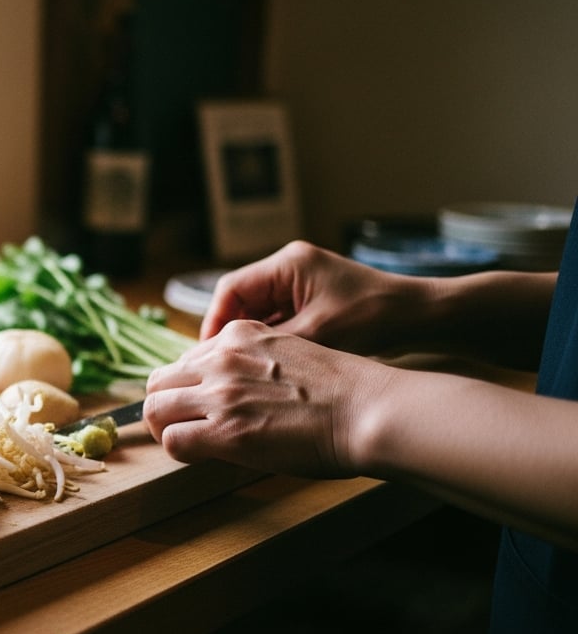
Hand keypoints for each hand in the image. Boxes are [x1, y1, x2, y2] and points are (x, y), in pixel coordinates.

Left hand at [144, 319, 397, 477]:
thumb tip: (230, 388)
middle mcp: (223, 358)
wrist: (369, 409)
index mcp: (240, 334)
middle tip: (182, 425)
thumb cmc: (343, 389)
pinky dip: (179, 450)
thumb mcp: (289, 351)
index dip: (188, 387)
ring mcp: (221, 393)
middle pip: (158, 381)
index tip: (201, 404)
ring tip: (187, 441)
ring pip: (155, 408)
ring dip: (166, 428)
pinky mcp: (226, 431)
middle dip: (164, 405)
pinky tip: (201, 456)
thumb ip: (253, 362)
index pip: (186, 359)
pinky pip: (172, 439)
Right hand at [202, 240, 418, 355]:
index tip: (209, 355)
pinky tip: (270, 365)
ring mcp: (302, 281)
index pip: (231, 290)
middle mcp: (290, 266)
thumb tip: (229, 361)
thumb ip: (270, 342)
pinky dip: (272, 339)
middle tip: (222, 367)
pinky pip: (279, 317)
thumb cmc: (375, 319)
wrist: (423, 316)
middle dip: (230, 333)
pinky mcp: (313, 298)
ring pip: (259, 311)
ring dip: (251, 339)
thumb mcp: (317, 334)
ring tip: (244, 369)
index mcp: (288, 264)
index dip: (214, 322)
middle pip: (241, 300)